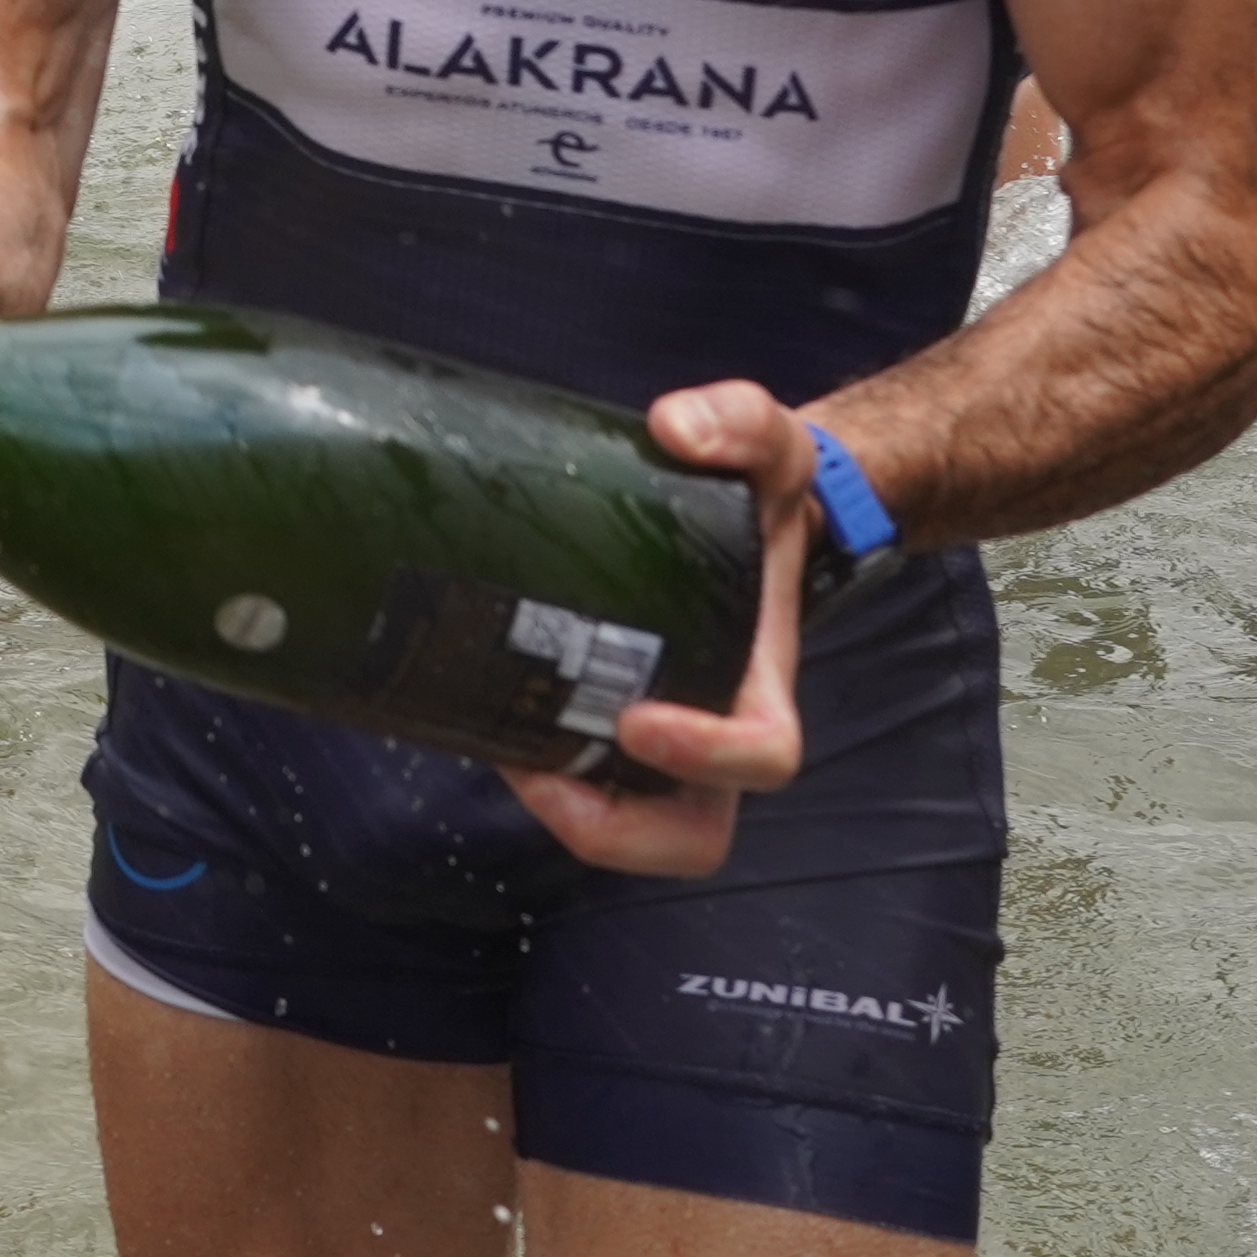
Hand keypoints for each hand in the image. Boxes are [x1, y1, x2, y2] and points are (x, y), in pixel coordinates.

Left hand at [503, 378, 818, 875]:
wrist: (743, 513)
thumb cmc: (763, 497)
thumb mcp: (775, 446)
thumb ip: (744, 421)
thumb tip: (676, 426)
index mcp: (763, 681)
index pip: (764, 757)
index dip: (707, 758)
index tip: (636, 719)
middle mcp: (716, 729)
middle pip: (690, 835)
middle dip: (618, 830)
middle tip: (543, 773)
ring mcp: (663, 741)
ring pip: (629, 827)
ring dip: (564, 808)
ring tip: (499, 746)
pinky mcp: (608, 726)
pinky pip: (580, 779)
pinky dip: (534, 765)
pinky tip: (481, 711)